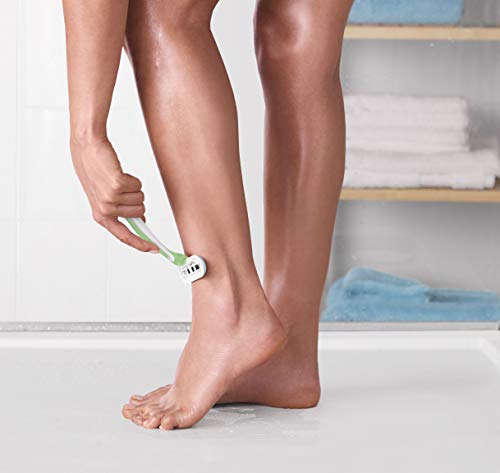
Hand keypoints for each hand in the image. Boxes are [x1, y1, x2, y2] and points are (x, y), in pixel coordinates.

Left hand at [70, 137, 158, 252]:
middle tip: (122, 189)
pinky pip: (138, 186)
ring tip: (119, 179)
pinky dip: (133, 179)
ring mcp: (110, 198)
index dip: (141, 244)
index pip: (125, 237)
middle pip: (140, 212)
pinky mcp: (117, 185)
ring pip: (141, 198)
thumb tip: (141, 220)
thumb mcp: (105, 197)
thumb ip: (121, 211)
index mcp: (101, 217)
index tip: (155, 249)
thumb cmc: (95, 171)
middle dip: (137, 200)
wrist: (87, 149)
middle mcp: (105, 210)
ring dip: (134, 188)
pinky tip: (119, 173)